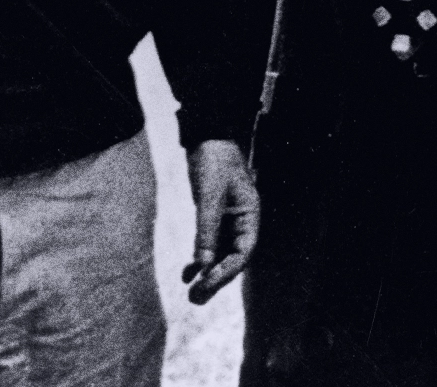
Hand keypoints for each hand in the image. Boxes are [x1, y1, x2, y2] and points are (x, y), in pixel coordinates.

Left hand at [181, 139, 258, 303]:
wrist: (207, 137)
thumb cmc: (214, 162)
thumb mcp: (209, 197)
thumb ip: (206, 231)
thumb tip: (203, 265)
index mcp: (251, 215)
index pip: (243, 252)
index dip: (226, 271)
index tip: (207, 284)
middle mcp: (242, 222)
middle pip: (232, 259)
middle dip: (216, 280)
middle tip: (196, 300)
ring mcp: (229, 221)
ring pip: (220, 256)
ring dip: (207, 275)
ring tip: (191, 296)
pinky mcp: (214, 219)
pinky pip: (209, 246)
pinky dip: (199, 261)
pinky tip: (185, 275)